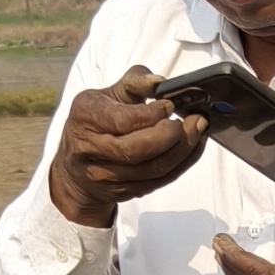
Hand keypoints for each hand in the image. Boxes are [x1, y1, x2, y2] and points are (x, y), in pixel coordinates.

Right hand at [48, 65, 207, 228]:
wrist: (76, 168)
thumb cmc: (96, 122)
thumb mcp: (107, 95)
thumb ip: (134, 83)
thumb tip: (160, 81)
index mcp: (86, 117)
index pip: (123, 120)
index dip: (151, 114)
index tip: (170, 105)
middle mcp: (91, 149)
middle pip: (137, 150)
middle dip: (171, 135)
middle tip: (193, 120)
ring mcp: (106, 176)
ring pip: (153, 169)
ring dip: (183, 150)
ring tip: (199, 130)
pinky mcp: (123, 192)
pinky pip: (160, 182)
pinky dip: (183, 164)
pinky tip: (193, 147)